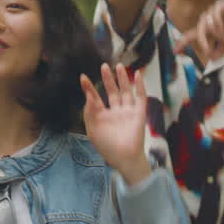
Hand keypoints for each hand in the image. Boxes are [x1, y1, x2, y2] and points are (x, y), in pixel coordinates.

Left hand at [81, 63, 150, 186]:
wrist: (123, 158)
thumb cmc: (107, 146)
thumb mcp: (92, 129)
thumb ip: (90, 111)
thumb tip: (88, 95)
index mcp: (103, 116)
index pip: (96, 98)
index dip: (90, 88)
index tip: (83, 77)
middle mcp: (116, 112)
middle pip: (112, 92)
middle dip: (108, 79)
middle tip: (103, 65)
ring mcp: (128, 112)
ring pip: (126, 92)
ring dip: (123, 79)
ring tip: (118, 66)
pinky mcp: (139, 114)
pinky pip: (141, 98)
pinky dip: (140, 87)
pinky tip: (137, 76)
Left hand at [174, 0, 223, 61]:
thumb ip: (220, 52)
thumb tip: (211, 61)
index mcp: (206, 29)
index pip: (191, 36)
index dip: (183, 43)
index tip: (175, 51)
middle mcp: (206, 20)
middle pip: (198, 32)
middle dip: (202, 43)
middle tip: (208, 51)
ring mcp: (212, 12)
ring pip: (207, 25)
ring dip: (218, 36)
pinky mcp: (219, 5)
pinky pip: (214, 15)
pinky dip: (217, 23)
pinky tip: (223, 29)